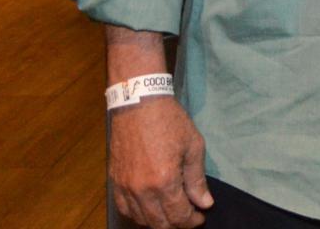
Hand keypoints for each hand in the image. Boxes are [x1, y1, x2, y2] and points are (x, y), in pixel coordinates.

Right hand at [109, 97, 213, 228]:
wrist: (138, 103)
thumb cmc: (170, 121)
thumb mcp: (193, 146)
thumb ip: (197, 179)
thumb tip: (204, 203)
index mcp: (164, 181)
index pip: (179, 215)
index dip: (192, 220)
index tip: (200, 217)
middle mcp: (142, 190)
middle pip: (160, 223)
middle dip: (177, 224)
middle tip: (189, 216)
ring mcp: (125, 187)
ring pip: (141, 220)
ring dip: (159, 221)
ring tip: (172, 212)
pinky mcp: (115, 182)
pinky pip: (125, 209)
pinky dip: (139, 214)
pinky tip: (151, 208)